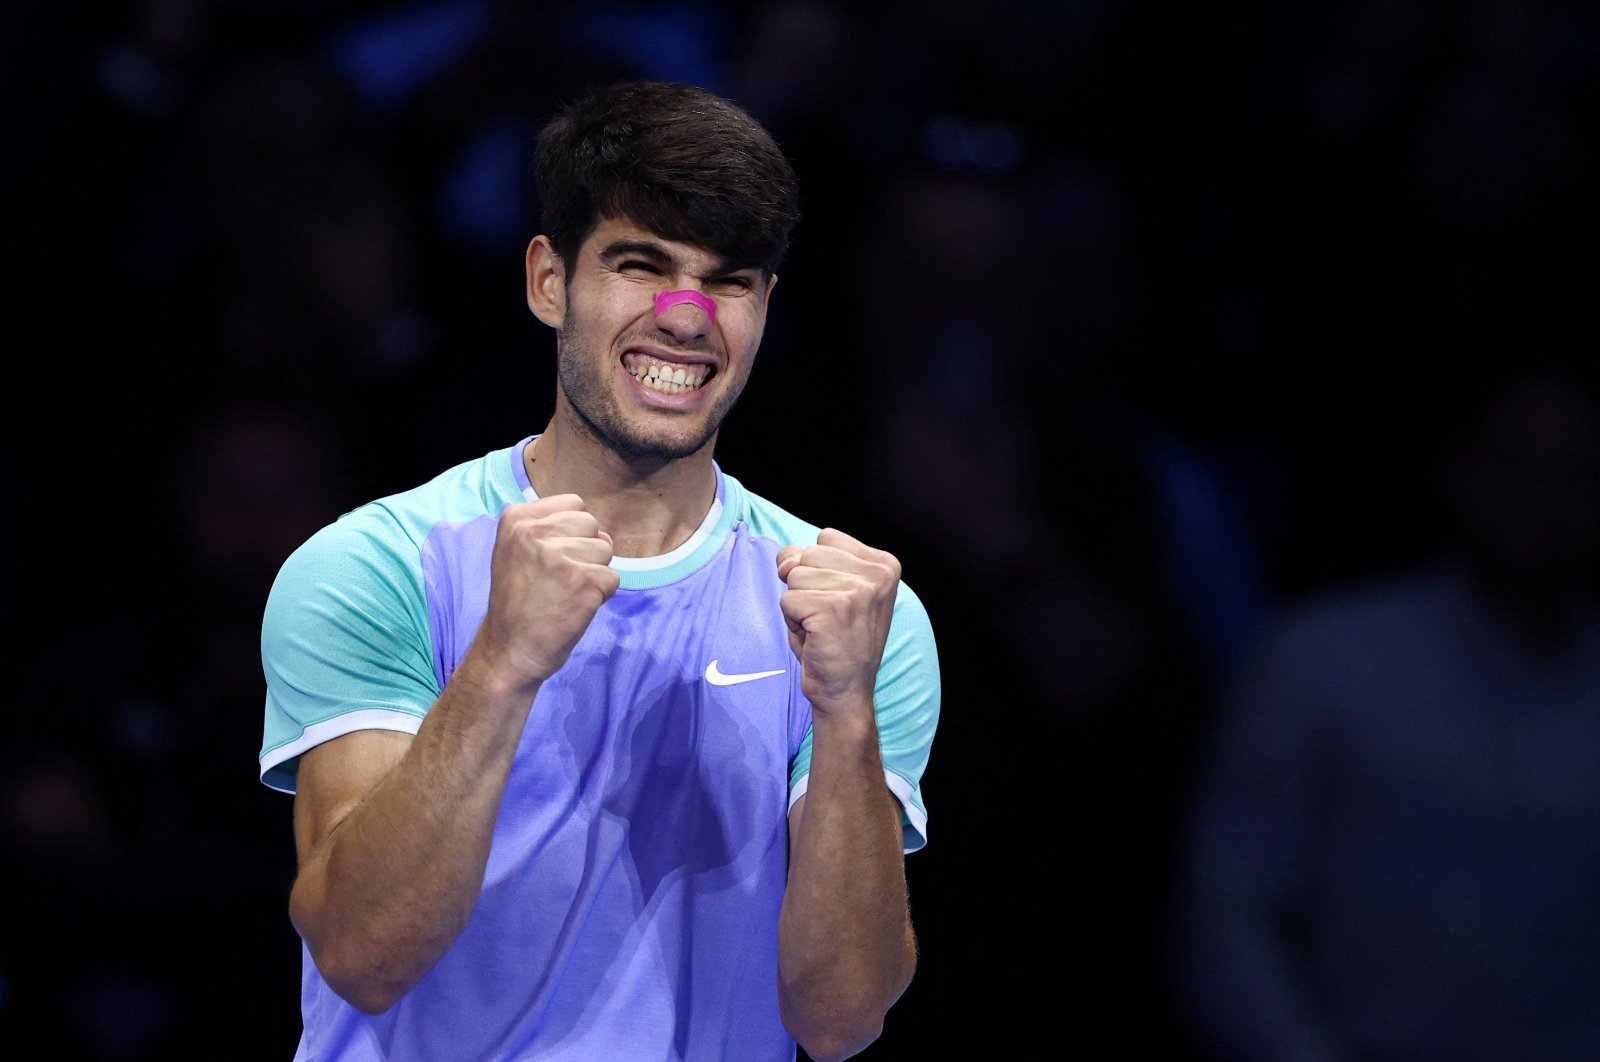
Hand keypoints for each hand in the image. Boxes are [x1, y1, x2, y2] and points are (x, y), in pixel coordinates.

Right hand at [474, 494, 618, 689]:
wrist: (508, 652)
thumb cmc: (518, 604)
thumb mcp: (517, 552)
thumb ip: (551, 531)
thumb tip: (602, 534)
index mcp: (516, 518)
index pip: (573, 503)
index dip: (571, 532)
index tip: (550, 560)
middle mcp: (535, 532)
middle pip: (591, 524)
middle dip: (585, 551)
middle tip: (559, 580)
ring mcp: (559, 556)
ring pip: (605, 550)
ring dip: (593, 574)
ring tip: (564, 594)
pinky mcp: (583, 581)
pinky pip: (613, 578)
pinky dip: (601, 596)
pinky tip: (574, 607)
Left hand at [776, 529, 899, 709]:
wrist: (846, 691)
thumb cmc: (836, 640)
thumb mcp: (828, 588)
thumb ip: (806, 560)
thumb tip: (786, 561)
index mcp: (884, 564)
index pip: (826, 537)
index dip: (818, 568)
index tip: (837, 600)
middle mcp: (878, 574)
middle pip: (809, 554)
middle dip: (806, 586)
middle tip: (827, 617)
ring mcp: (858, 591)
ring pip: (795, 576)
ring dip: (799, 605)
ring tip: (822, 627)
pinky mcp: (834, 610)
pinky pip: (787, 600)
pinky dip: (792, 622)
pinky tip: (815, 637)